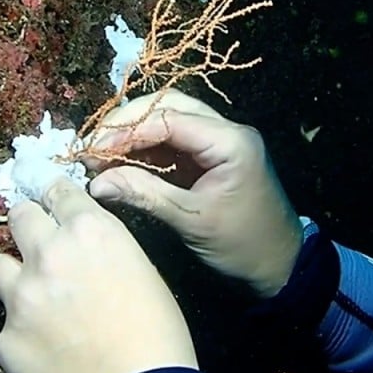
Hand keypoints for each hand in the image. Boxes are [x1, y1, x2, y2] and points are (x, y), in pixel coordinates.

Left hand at [0, 178, 196, 372]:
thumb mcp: (145, 276)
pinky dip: (22, 337)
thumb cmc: (159, 340)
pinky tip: (46, 356)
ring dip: (12, 277)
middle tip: (38, 245)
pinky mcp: (5, 340)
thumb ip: (106, 254)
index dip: (55, 199)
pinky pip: (6, 328)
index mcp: (91, 233)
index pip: (58, 191)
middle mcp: (49, 254)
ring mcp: (20, 298)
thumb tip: (86, 258)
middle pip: (19, 216)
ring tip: (31, 301)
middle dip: (28, 226)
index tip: (53, 205)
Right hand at [85, 90, 302, 297]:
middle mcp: (225, 131)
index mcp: (230, 141)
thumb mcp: (193, 220)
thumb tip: (95, 184)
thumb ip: (146, 195)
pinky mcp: (208, 158)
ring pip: (166, 121)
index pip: (167, 118)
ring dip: (132, 137)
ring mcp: (218, 142)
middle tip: (91, 150)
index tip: (92, 152)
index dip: (125, 131)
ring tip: (98, 160)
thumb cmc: (243, 244)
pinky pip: (171, 144)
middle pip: (166, 107)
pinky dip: (143, 152)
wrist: (281, 265)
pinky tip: (118, 167)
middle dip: (126, 125)